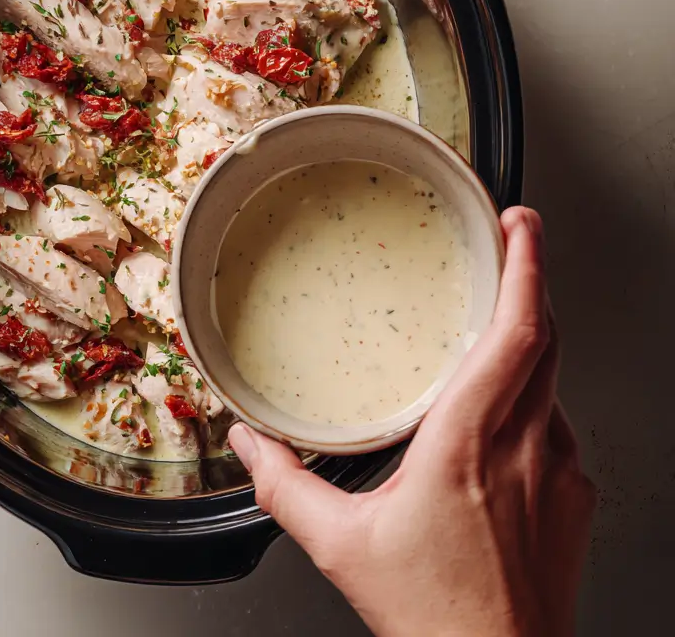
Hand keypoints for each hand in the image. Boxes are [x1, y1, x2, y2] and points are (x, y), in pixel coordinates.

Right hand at [229, 208, 594, 636]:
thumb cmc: (434, 616)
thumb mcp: (342, 544)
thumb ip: (285, 485)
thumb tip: (247, 442)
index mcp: (470, 443)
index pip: (519, 333)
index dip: (525, 268)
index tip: (519, 225)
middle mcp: (526, 448)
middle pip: (546, 338)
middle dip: (532, 278)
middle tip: (513, 240)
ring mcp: (560, 473)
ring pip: (555, 380)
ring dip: (533, 338)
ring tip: (501, 317)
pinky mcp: (575, 499)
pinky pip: (557, 424)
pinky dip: (534, 396)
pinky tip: (504, 412)